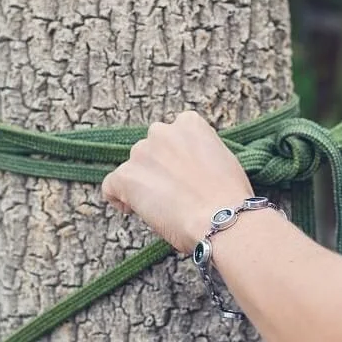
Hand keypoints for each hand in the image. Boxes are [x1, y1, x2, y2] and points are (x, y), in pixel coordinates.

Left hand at [101, 111, 253, 251]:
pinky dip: (117, 197)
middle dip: (157, 169)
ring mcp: (142, 152)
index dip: (174, 157)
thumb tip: (191, 171)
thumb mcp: (224, 162)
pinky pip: (111, 185)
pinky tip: (130, 210)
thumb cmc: (230, 198)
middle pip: (150, 150)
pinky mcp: (126, 176)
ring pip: (133, 168)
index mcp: (190, 124)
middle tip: (171, 194)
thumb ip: (201, 156)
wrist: (222, 218)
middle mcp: (162, 131)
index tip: (179, 175)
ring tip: (158, 208)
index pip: (173, 135)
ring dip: (141, 184)